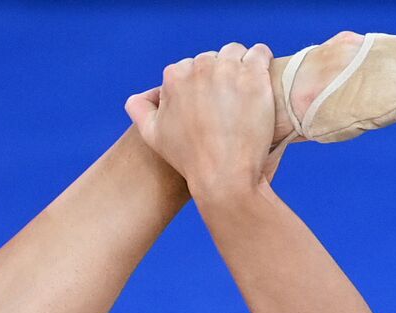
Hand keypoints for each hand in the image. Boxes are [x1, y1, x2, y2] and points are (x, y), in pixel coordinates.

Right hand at [124, 42, 273, 199]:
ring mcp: (227, 69)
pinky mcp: (253, 75)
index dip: (200, 85)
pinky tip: (261, 78)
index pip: (190, 68)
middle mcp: (199, 67)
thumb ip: (141, 111)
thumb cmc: (189, 159)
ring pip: (235, 52)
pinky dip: (261, 60)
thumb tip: (134, 99)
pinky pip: (260, 53)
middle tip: (230, 100)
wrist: (223, 176)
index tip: (210, 102)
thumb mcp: (154, 136)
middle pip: (213, 58)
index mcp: (174, 77)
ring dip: (241, 65)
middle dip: (220, 74)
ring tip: (246, 89)